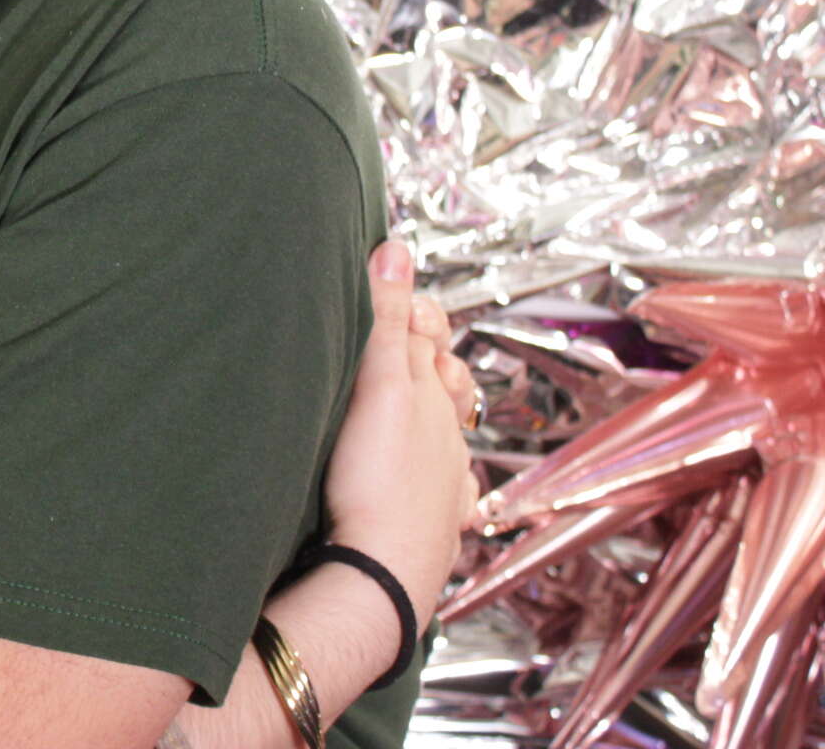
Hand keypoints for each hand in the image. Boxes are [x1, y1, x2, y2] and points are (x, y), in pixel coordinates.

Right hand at [320, 243, 478, 616]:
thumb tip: (395, 250)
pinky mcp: (434, 521)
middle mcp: (446, 433)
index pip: (425, 335)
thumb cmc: (378, 481)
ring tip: (414, 395)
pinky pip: (446, 489)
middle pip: (442, 378)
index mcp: (432, 395)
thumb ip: (387, 319)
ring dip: (432, 410)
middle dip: (423, 351)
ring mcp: (444, 479)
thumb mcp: (380, 385)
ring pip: (447, 432)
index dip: (408, 307)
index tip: (383, 280)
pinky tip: (433, 479)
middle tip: (396, 328)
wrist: (383, 574)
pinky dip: (439, 474)